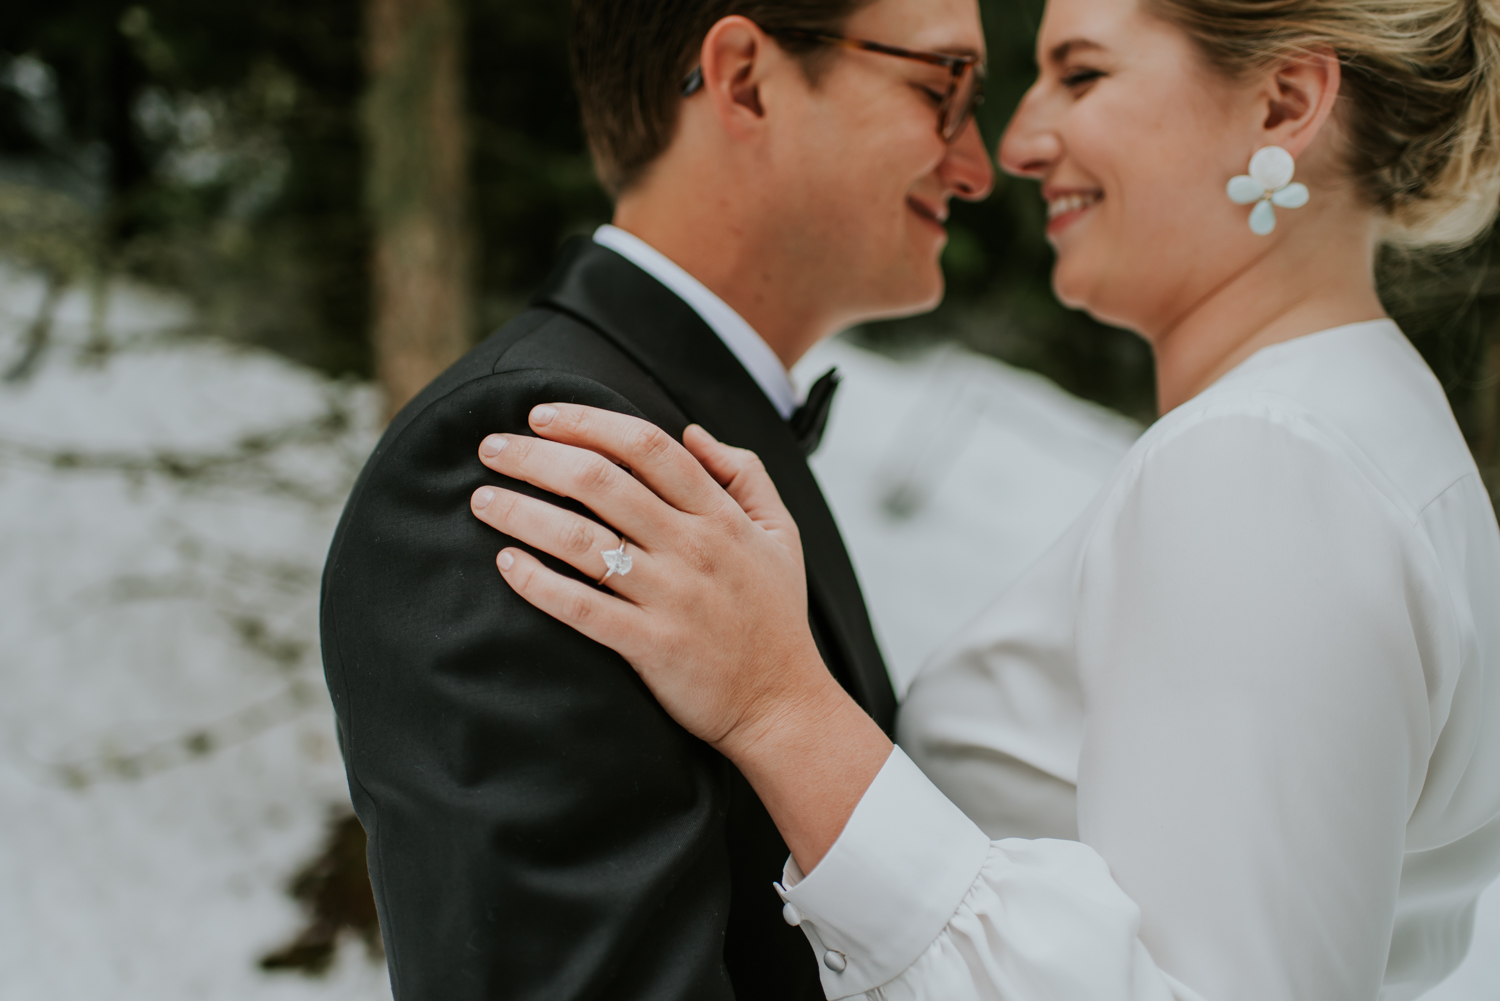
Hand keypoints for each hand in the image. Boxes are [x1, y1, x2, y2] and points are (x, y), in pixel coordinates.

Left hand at [468, 403, 892, 870]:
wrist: (784, 705)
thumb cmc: (774, 616)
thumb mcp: (781, 533)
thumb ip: (745, 474)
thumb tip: (693, 432)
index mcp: (721, 515)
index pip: (647, 446)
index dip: (588, 422)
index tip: (541, 415)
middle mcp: (694, 547)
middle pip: (602, 481)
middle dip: (536, 457)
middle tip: (490, 447)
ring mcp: (671, 597)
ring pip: (582, 540)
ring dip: (523, 513)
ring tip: (481, 499)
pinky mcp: (652, 646)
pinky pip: (583, 607)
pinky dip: (539, 583)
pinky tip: (505, 564)